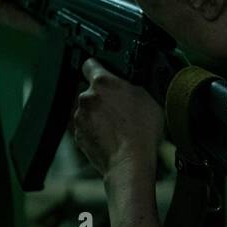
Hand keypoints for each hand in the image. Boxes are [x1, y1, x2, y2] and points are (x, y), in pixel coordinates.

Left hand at [72, 58, 163, 179]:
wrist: (130, 162)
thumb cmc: (142, 131)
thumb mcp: (147, 97)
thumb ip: (130, 86)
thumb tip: (126, 84)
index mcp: (102, 83)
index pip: (90, 64)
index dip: (98, 67)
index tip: (102, 70)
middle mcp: (86, 98)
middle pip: (92, 91)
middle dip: (104, 97)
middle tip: (122, 108)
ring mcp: (80, 118)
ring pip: (89, 111)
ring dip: (99, 115)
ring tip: (119, 127)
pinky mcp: (79, 136)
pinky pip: (87, 128)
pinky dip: (96, 131)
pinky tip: (112, 137)